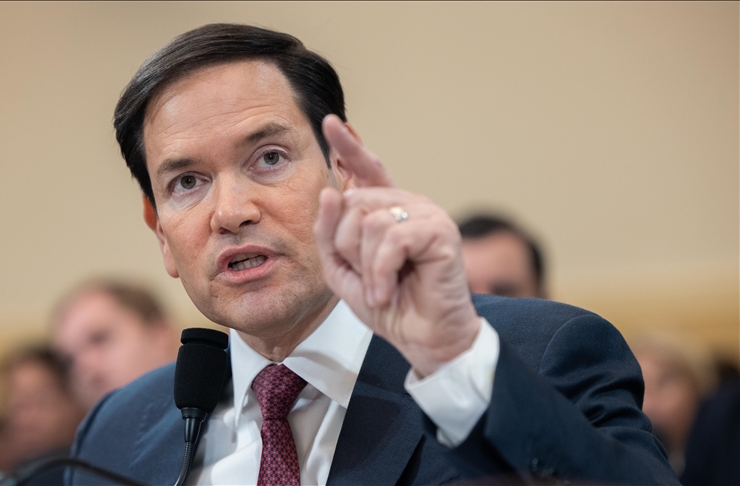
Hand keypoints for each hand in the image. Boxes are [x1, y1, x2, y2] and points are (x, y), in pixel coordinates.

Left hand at [314, 115, 481, 376]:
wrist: (422, 337)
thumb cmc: (388, 303)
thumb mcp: (343, 270)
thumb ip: (329, 234)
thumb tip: (331, 190)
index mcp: (386, 210)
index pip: (366, 171)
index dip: (349, 147)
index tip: (329, 123)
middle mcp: (407, 204)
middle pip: (351, 204)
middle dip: (347, 247)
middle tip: (368, 277)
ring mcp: (426, 214)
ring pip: (368, 222)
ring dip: (365, 265)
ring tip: (380, 288)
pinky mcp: (440, 231)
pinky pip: (391, 239)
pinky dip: (380, 272)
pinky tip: (387, 292)